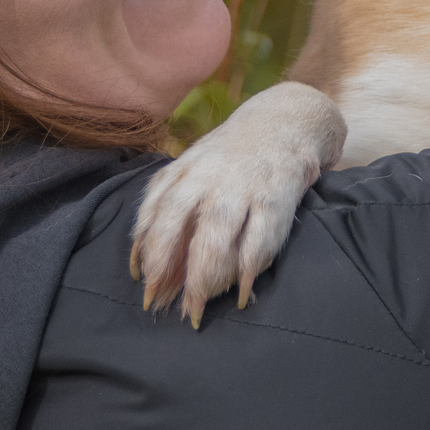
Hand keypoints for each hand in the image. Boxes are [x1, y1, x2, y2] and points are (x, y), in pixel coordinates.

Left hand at [129, 82, 345, 327]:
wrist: (287, 122)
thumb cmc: (231, 159)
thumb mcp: (195, 169)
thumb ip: (171, 209)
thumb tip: (148, 267)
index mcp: (185, 168)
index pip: (156, 207)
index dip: (145, 245)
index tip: (142, 278)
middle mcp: (209, 175)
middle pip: (178, 217)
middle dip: (164, 261)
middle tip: (158, 300)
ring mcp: (243, 185)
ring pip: (217, 231)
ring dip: (204, 273)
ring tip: (197, 307)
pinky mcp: (275, 197)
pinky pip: (260, 237)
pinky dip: (249, 268)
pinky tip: (240, 293)